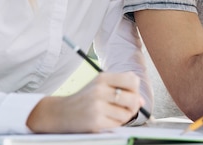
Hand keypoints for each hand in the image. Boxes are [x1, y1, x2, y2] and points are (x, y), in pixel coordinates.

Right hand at [26, 72, 143, 132]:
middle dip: (133, 106)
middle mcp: (100, 90)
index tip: (129, 94)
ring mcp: (97, 106)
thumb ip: (122, 89)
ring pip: (127, 113)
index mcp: (103, 78)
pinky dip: (115, 124)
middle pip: (133, 98)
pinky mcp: (96, 122)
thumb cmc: (85, 99)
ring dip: (124, 117)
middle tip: (125, 108)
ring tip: (112, 114)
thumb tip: (142, 101)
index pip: (133, 79)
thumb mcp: (100, 86)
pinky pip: (117, 124)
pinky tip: (106, 120)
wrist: (61, 113)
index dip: (135, 89)